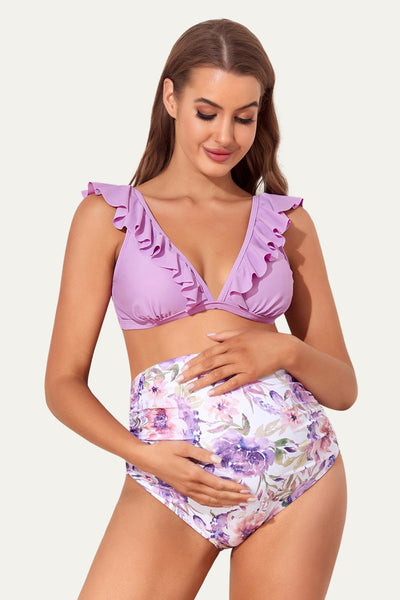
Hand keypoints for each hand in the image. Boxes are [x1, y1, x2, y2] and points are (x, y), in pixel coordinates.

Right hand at [134, 440, 255, 506]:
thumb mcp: (183, 447)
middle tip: (251, 499)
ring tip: (242, 503)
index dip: (233, 488)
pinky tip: (223, 503)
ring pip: (212, 501)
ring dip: (228, 503)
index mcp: (193, 474)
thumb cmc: (165, 450)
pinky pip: (203, 501)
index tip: (246, 489)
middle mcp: (192, 485)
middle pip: (218, 495)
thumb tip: (219, 460)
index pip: (218, 484)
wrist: (148, 460)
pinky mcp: (185, 491)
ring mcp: (188, 490)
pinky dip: (216, 504)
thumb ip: (201, 453)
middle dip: (236, 498)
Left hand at [176, 328, 292, 395]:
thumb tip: (208, 336)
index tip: (184, 368)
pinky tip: (212, 394)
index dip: (195, 361)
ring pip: (219, 374)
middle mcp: (235, 353)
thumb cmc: (263, 340)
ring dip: (203, 382)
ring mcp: (242, 364)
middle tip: (180, 380)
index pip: (208, 352)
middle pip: (210, 363)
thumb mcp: (243, 333)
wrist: (283, 348)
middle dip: (193, 372)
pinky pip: (234, 382)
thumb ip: (225, 334)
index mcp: (231, 342)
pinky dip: (222, 388)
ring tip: (191, 388)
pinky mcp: (251, 374)